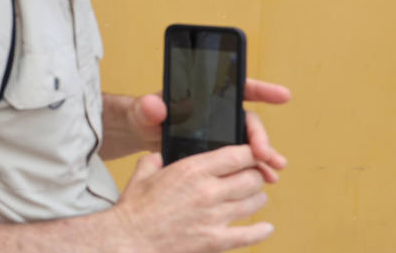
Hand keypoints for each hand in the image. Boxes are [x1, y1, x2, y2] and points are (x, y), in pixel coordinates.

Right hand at [110, 146, 273, 252]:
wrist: (130, 240)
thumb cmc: (134, 208)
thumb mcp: (143, 173)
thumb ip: (156, 159)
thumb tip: (160, 156)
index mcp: (191, 170)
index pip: (237, 155)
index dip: (250, 154)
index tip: (252, 155)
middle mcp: (208, 191)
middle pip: (252, 178)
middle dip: (255, 176)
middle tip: (251, 178)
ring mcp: (215, 217)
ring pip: (254, 203)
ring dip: (257, 199)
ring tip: (253, 198)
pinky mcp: (216, 241)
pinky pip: (250, 235)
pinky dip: (261, 231)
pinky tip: (265, 227)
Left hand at [127, 78, 290, 181]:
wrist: (140, 133)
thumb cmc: (142, 115)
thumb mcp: (142, 110)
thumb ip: (148, 107)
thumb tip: (155, 105)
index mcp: (202, 95)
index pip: (236, 87)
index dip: (261, 89)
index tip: (282, 95)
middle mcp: (216, 111)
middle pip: (246, 120)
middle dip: (260, 136)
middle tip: (265, 153)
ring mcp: (219, 130)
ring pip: (248, 140)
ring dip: (264, 155)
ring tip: (273, 170)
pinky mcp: (217, 149)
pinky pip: (241, 157)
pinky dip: (254, 167)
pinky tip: (265, 178)